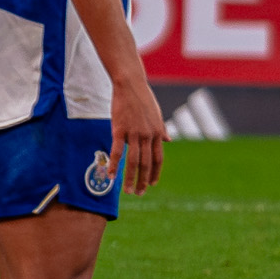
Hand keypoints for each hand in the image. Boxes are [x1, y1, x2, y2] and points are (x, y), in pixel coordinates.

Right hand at [111, 77, 166, 194]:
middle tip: (139, 193)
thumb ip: (162, 130)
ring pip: (133, 161)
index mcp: (158, 133)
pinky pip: (117, 151)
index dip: (155, 173)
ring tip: (127, 191)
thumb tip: (168, 141)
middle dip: (143, 181)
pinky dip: (114, 165)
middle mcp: (148, 135)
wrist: (131, 85)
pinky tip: (111, 175)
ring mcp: (134, 133)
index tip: (152, 184)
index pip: (158, 159)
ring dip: (130, 178)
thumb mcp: (157, 115)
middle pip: (147, 164)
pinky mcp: (119, 129)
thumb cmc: (144, 100)